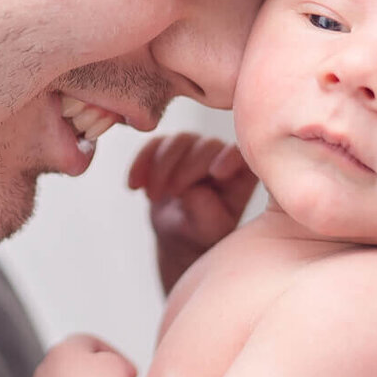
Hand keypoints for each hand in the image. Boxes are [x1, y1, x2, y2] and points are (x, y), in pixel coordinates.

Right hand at [129, 132, 258, 294]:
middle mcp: (222, 155)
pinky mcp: (170, 148)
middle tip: (171, 193)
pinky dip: (141, 163)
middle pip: (206, 145)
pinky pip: (154, 144)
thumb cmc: (202, 234)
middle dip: (185, 168)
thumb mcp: (208, 232)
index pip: (240, 155)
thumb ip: (207, 213)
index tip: (216, 174)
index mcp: (241, 173)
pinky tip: (134, 186)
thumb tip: (192, 191)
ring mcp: (196, 148)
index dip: (229, 158)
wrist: (179, 235)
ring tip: (153, 197)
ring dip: (161, 167)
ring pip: (179, 141)